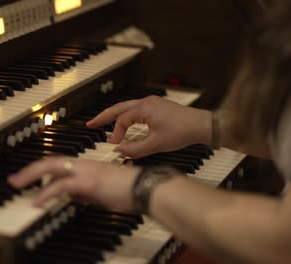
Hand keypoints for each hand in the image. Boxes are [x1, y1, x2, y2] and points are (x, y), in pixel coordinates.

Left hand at [8, 157, 139, 211]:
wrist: (145, 188)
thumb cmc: (130, 191)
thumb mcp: (103, 193)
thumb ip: (87, 193)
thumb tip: (73, 197)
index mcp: (87, 167)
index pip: (59, 165)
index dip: (42, 171)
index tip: (30, 178)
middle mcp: (83, 165)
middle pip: (50, 162)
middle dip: (29, 170)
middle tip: (14, 180)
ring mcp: (85, 172)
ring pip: (50, 168)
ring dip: (31, 176)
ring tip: (17, 184)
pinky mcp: (87, 182)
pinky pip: (60, 186)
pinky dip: (46, 193)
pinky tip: (37, 202)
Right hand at [87, 96, 211, 157]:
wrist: (202, 125)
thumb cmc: (182, 132)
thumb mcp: (156, 144)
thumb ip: (135, 149)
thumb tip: (119, 152)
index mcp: (144, 108)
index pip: (122, 120)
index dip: (116, 133)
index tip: (114, 145)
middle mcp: (146, 102)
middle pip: (119, 108)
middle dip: (103, 116)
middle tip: (90, 124)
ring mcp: (152, 102)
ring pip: (127, 107)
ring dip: (115, 116)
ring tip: (103, 123)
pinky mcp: (157, 106)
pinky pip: (136, 109)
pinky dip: (126, 116)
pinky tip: (124, 123)